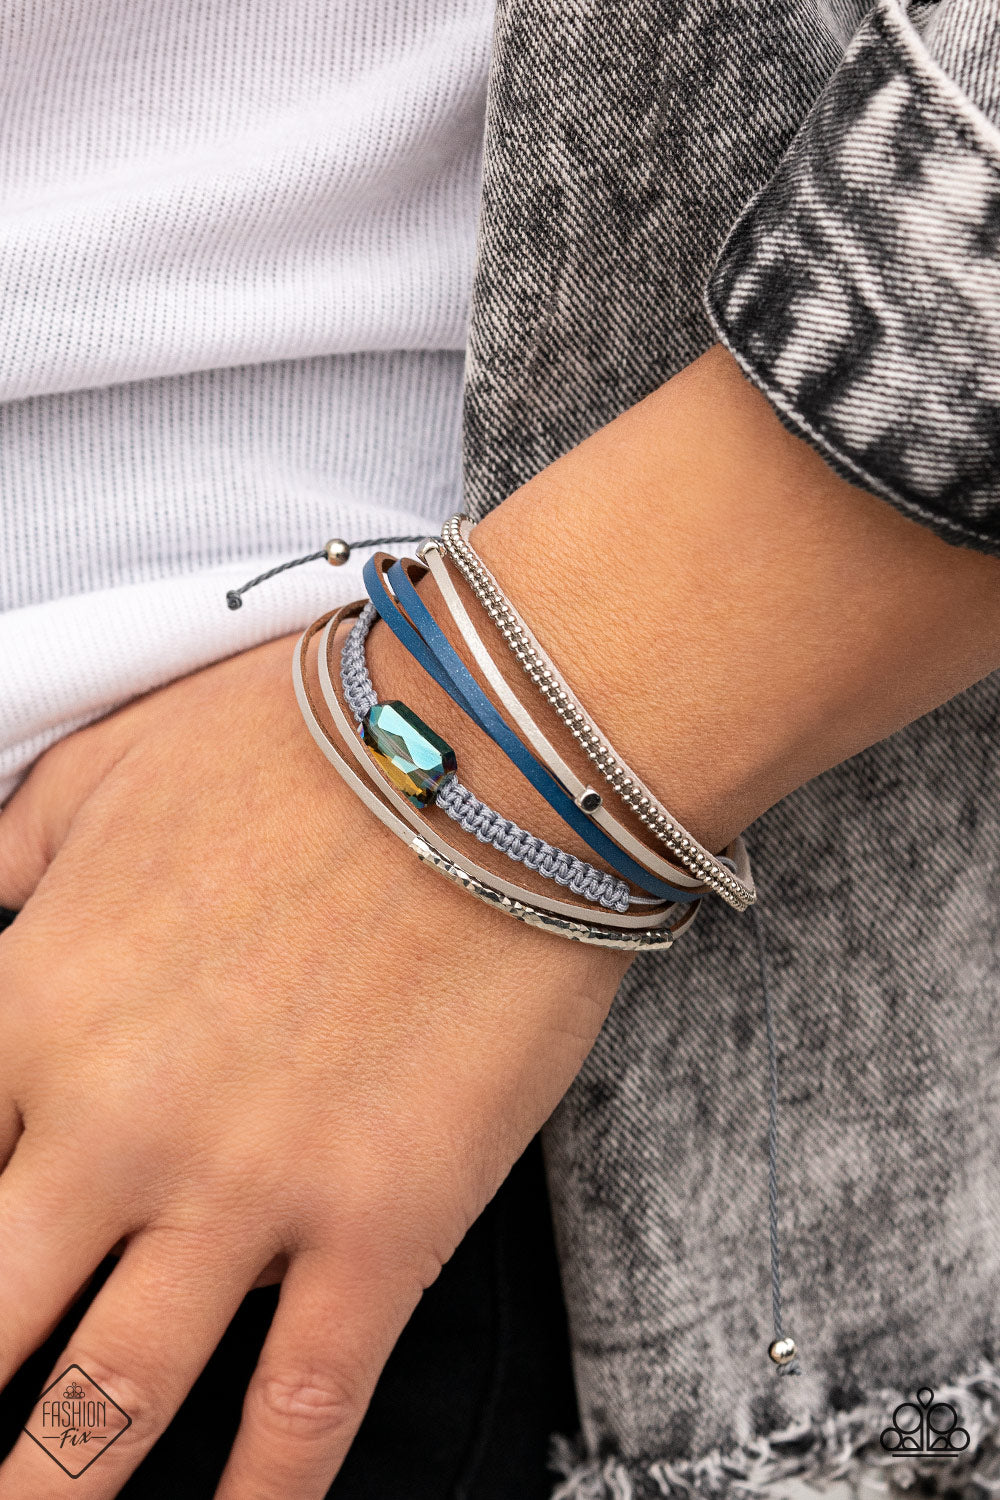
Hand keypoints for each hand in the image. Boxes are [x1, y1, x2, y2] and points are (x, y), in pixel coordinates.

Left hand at [0, 626, 626, 1497]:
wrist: (497, 749)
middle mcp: (114, 1124)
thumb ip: (6, 860)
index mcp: (33, 1002)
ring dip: (46, 1493)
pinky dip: (256, 1499)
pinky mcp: (380, 1225)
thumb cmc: (307, 737)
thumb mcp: (102, 768)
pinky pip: (301, 1411)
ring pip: (103, 1412)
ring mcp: (247, 1191)